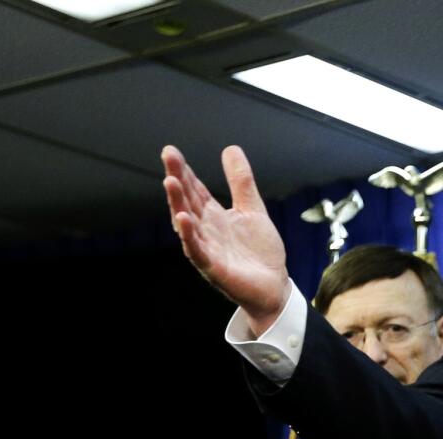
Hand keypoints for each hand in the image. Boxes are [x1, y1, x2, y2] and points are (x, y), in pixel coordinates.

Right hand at [162, 145, 288, 334]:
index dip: (184, 171)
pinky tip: (184, 219)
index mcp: (213, 216)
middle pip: (187, 201)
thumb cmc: (259, 251)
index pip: (195, 189)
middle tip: (168, 157)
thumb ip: (241, 182)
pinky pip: (197, 251)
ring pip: (187, 224)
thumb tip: (230, 148)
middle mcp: (205, 230)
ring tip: (171, 182)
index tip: (171, 151)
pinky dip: (189, 236)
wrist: (274, 286)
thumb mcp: (252, 209)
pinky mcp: (214, 268)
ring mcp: (207, 249)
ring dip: (177, 203)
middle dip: (177, 180)